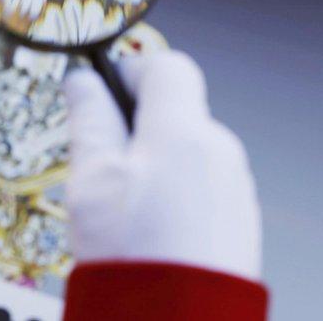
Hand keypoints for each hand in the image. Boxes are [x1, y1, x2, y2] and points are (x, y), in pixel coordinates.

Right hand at [63, 50, 261, 281]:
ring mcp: (235, 188)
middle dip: (135, 127)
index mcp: (184, 132)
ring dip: (154, 165)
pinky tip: (150, 232)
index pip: (167, 66)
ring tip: (122, 210)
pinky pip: (202, 189)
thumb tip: (83, 80)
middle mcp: (221, 152)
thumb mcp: (92, 178)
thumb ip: (89, 118)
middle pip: (175, 113)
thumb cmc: (133, 257)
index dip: (129, 70)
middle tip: (98, 161)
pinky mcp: (239, 222)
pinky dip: (175, 196)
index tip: (101, 88)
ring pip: (186, 153)